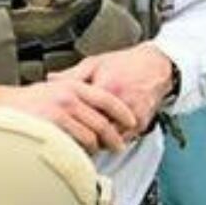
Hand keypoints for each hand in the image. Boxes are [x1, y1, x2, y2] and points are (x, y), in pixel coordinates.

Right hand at [0, 78, 137, 153]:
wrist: (2, 107)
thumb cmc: (27, 102)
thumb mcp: (54, 89)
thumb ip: (75, 95)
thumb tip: (94, 108)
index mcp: (73, 86)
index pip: (107, 99)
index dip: (123, 112)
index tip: (132, 122)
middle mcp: (69, 96)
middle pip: (103, 122)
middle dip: (113, 138)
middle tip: (118, 146)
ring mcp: (61, 112)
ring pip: (92, 137)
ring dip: (96, 149)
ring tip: (94, 153)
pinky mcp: (53, 128)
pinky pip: (76, 146)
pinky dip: (81, 154)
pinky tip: (79, 156)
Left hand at [49, 44, 176, 138]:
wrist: (155, 66)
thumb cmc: (125, 63)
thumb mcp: (95, 63)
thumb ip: (72, 74)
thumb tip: (50, 80)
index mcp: (106, 88)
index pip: (84, 115)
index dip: (71, 123)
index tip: (62, 126)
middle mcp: (121, 105)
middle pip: (96, 132)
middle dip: (84, 135)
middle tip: (72, 136)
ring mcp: (133, 116)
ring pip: (110, 140)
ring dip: (99, 141)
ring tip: (88, 137)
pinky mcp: (141, 124)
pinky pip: (123, 140)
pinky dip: (113, 140)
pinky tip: (104, 135)